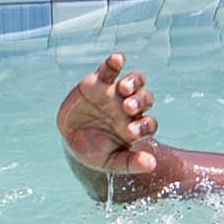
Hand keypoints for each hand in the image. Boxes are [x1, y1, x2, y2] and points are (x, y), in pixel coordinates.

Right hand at [59, 56, 164, 176]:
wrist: (70, 140)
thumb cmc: (95, 151)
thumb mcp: (110, 162)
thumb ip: (130, 163)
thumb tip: (152, 164)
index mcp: (135, 126)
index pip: (148, 124)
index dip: (143, 126)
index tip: (130, 132)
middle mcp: (130, 107)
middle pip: (145, 98)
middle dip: (139, 101)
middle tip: (128, 107)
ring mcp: (115, 92)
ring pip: (134, 81)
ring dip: (133, 82)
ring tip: (123, 88)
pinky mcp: (99, 81)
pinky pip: (111, 68)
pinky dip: (115, 62)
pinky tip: (117, 59)